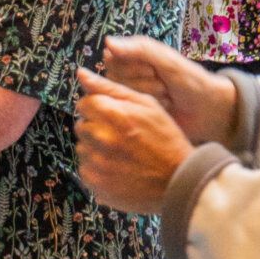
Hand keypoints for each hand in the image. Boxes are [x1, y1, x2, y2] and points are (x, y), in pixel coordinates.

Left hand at [74, 69, 195, 211]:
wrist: (178, 180)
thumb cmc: (165, 137)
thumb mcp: (146, 104)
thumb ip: (110, 88)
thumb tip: (81, 73)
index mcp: (111, 113)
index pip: (84, 104)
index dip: (99, 109)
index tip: (114, 118)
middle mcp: (99, 138)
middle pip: (82, 126)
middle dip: (97, 129)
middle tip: (121, 137)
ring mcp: (96, 164)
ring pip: (83, 149)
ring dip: (96, 149)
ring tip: (121, 154)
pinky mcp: (95, 185)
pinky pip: (86, 171)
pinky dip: (98, 170)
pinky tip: (119, 169)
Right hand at [101, 35, 240, 145]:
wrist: (208, 109)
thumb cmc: (190, 80)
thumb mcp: (167, 61)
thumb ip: (139, 49)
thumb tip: (107, 41)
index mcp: (133, 56)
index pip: (111, 59)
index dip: (132, 67)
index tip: (153, 69)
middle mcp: (127, 74)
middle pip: (114, 79)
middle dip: (143, 83)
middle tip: (164, 84)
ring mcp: (131, 95)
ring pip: (121, 96)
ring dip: (147, 97)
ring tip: (166, 96)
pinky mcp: (135, 113)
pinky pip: (128, 112)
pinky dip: (147, 110)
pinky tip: (163, 108)